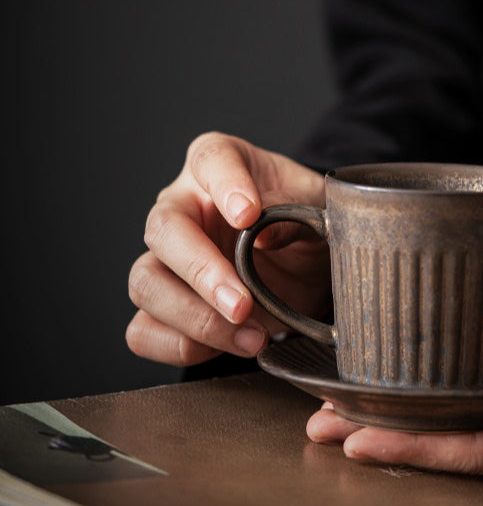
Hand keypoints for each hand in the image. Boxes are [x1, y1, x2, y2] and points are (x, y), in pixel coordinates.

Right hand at [127, 132, 329, 366]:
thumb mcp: (317, 207)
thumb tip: (264, 234)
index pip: (211, 159)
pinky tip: (223, 346)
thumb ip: (297, 212)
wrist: (309, 266)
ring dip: (195, 318)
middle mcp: (183, 206)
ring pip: (146, 282)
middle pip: (163, 229)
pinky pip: (143, 329)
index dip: (225, 185)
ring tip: (250, 336)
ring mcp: (166, 257)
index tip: (249, 214)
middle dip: (202, 272)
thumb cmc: (306, 222)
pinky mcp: (165, 305)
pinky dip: (177, 345)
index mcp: (221, 164)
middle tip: (242, 304)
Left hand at [306, 324, 482, 477]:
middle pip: (456, 451)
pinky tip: (424, 399)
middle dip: (389, 442)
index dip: (412, 447)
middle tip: (322, 428)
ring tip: (351, 417)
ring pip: (467, 437)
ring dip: (409, 428)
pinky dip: (446, 412)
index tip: (354, 439)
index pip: (475, 453)